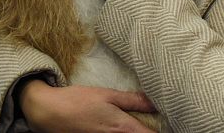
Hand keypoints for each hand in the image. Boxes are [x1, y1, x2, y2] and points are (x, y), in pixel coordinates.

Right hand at [20, 80, 155, 132]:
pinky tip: (127, 130)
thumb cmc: (78, 101)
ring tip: (144, 127)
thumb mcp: (107, 95)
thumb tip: (155, 101)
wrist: (48, 112)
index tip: (174, 126)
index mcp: (122, 127)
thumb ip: (132, 100)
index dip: (163, 132)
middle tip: (164, 126)